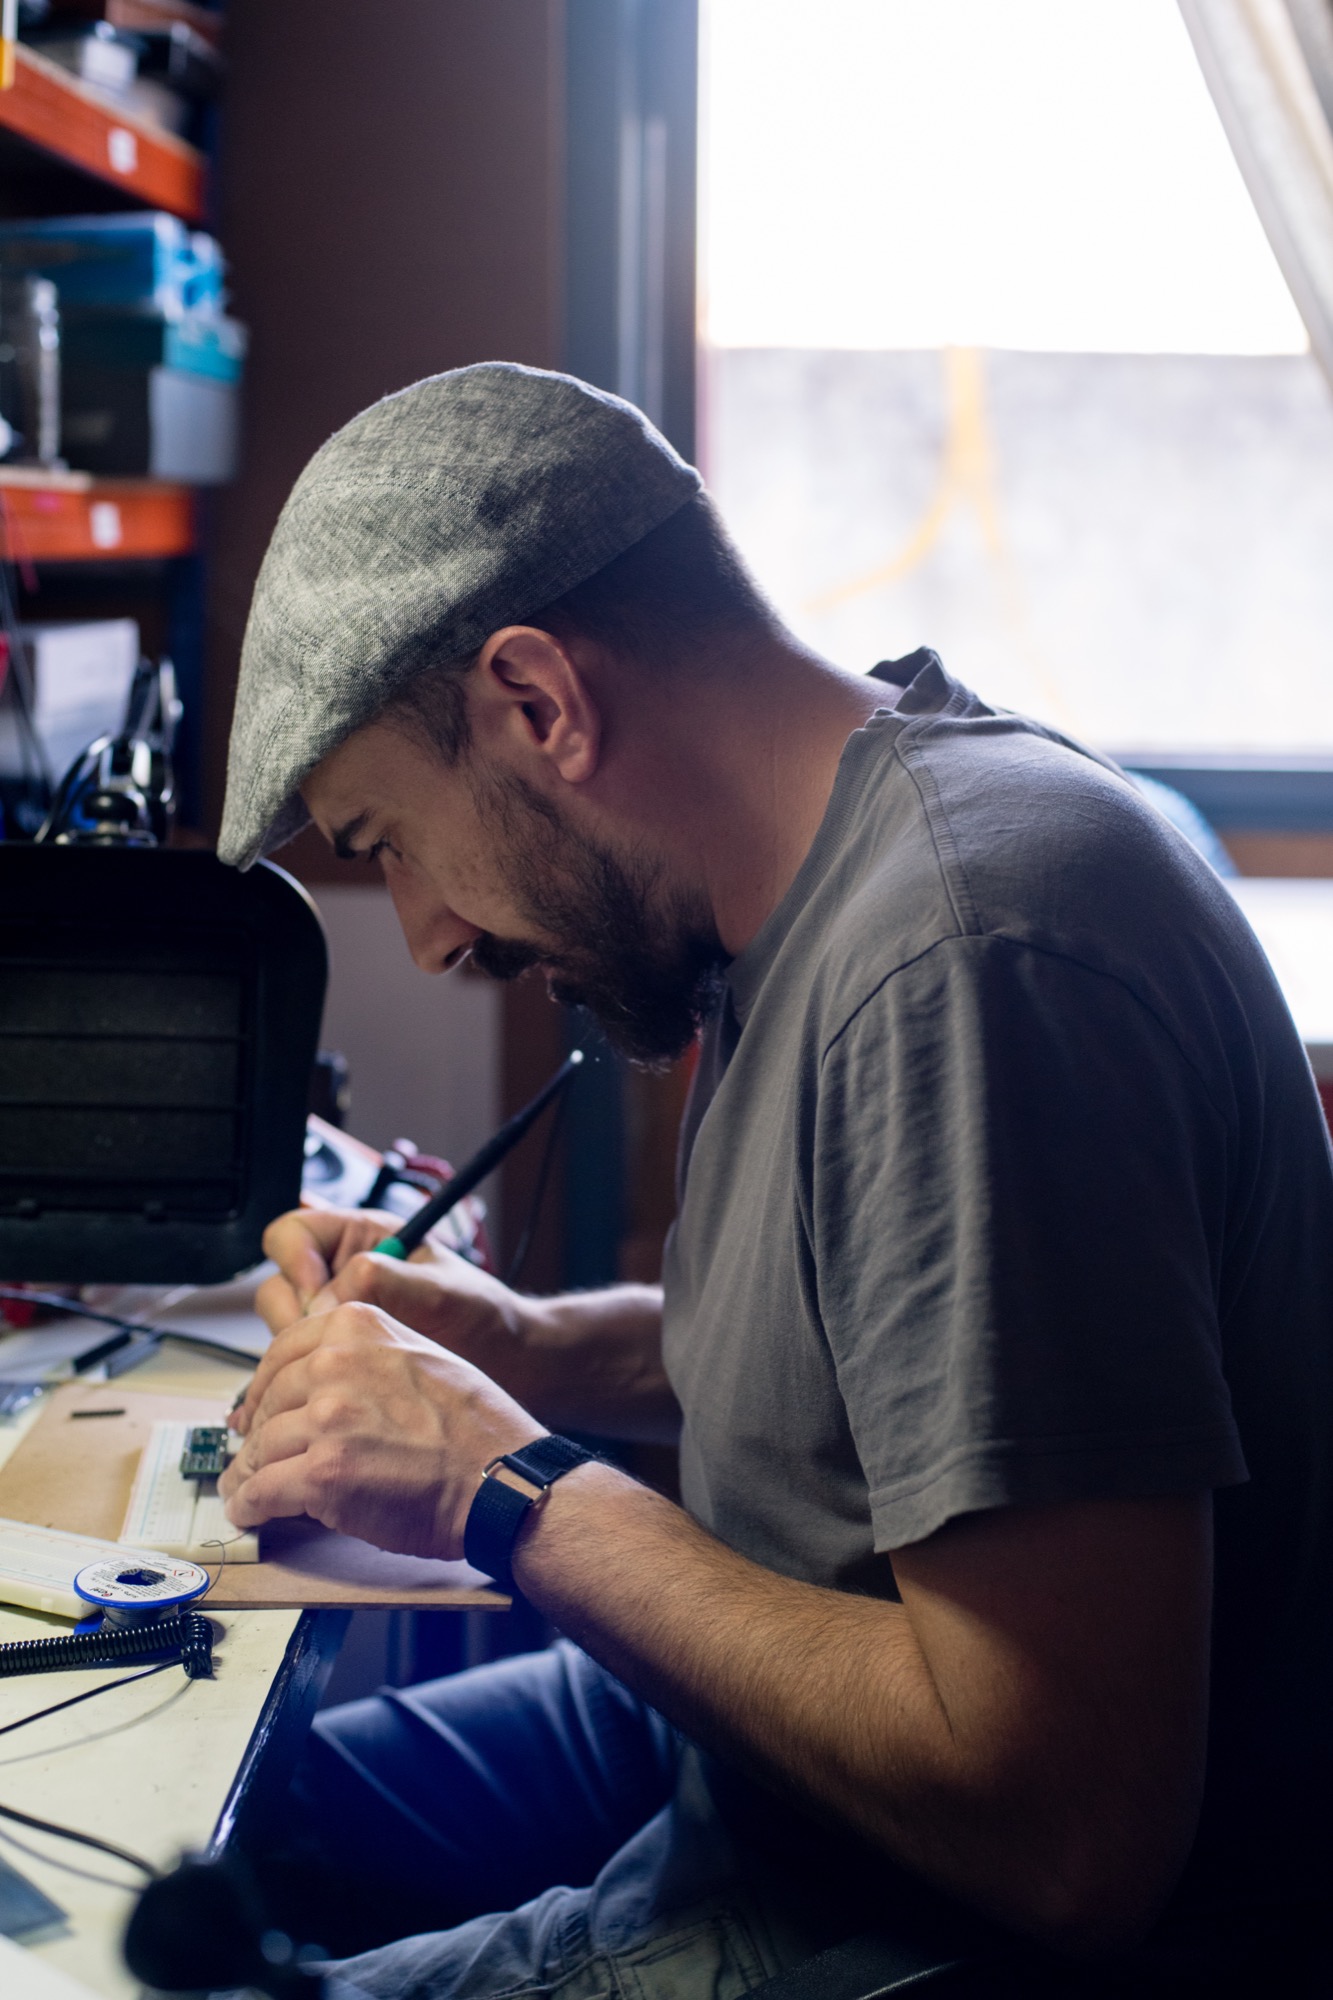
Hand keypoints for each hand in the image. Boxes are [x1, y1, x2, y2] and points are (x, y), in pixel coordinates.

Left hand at [219, 1300, 542, 1557]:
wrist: (502, 1478)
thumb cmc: (475, 1428)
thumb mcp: (423, 1356)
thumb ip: (367, 1356)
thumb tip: (318, 1382)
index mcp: (358, 1327)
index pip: (281, 1352)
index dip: (264, 1389)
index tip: (255, 1409)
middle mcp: (336, 1363)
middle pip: (268, 1403)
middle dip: (258, 1436)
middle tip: (253, 1458)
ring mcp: (326, 1418)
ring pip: (261, 1449)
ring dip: (249, 1475)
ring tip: (247, 1490)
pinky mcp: (322, 1473)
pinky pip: (261, 1492)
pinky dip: (250, 1507)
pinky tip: (251, 1512)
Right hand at [241, 1206, 529, 1434]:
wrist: (506, 1367)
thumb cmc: (484, 1317)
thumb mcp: (440, 1289)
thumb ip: (384, 1281)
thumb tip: (328, 1298)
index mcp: (362, 1239)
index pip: (295, 1233)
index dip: (296, 1259)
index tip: (317, 1292)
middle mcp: (340, 1276)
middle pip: (278, 1285)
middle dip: (295, 1315)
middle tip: (329, 1341)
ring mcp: (335, 1321)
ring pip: (282, 1330)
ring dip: (299, 1353)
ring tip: (341, 1369)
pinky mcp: (336, 1361)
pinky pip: (298, 1367)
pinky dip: (304, 1383)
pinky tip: (328, 1395)